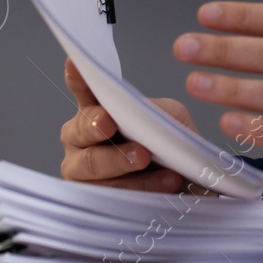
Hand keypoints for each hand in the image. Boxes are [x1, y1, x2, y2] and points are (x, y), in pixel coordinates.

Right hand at [59, 58, 200, 192]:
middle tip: (110, 123)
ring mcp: (80, 170)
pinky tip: (164, 183)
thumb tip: (143, 111)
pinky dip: (138, 188)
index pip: (83, 90)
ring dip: (121, 161)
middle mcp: (80, 138)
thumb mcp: (174, 121)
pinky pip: (107, 194)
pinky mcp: (90, 199)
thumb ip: (158, 111)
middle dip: (94, 125)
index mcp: (98, 111)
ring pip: (91, 164)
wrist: (186, 189)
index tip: (76, 63)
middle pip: (79, 129)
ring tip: (149, 158)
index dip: (77, 77)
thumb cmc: (170, 148)